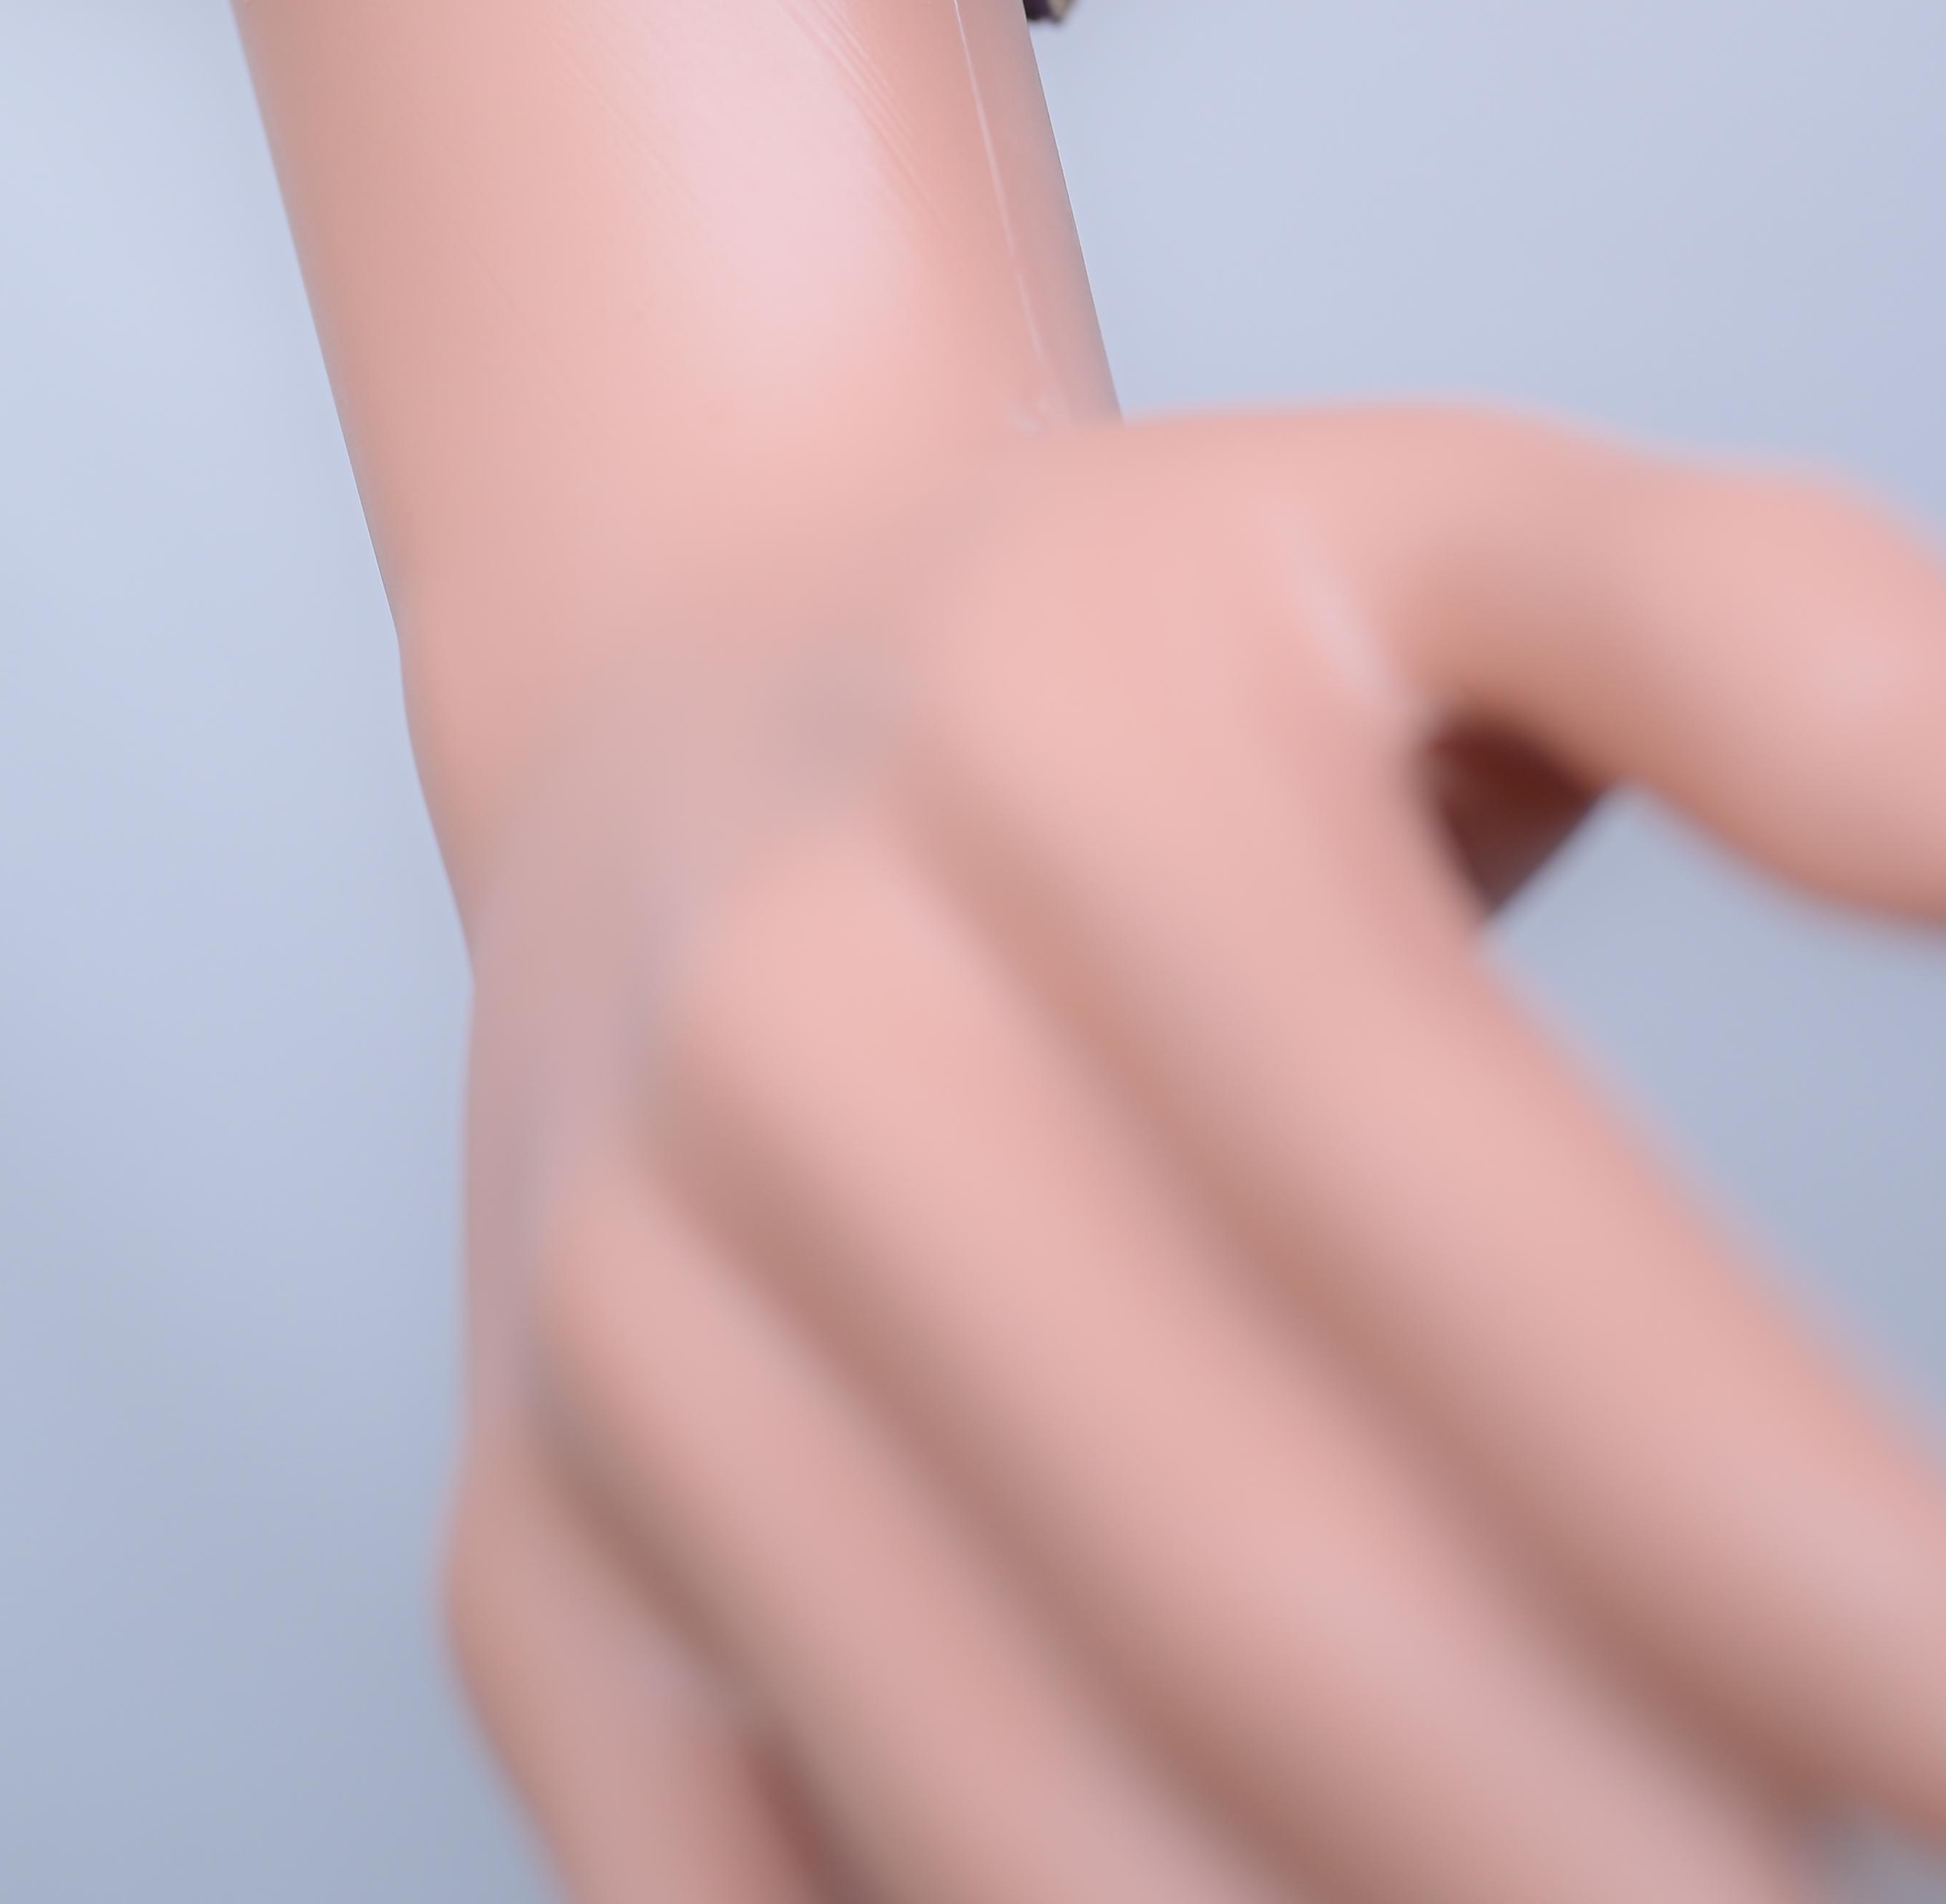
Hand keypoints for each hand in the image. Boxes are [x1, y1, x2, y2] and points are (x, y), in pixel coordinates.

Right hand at [448, 404, 1945, 1903]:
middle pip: (1253, 1581)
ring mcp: (614, 1324)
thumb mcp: (1458, 523)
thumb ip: (1773, 645)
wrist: (686, 669)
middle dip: (1633, 1849)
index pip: (1458, 1214)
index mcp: (1040, 749)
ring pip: (1013, 1810)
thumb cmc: (1142, 648)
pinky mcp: (515, 1554)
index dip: (1780, 1541)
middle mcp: (781, 1030)